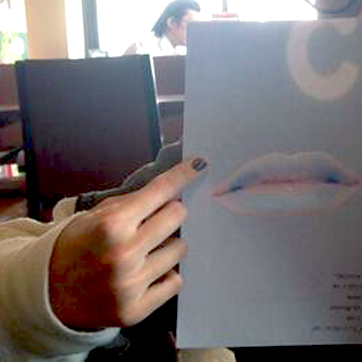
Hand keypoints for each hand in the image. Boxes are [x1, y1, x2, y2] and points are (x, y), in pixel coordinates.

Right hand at [48, 157, 207, 329]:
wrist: (49, 294)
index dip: (183, 175)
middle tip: (158, 218)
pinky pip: (176, 281)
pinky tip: (147, 273)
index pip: (160, 191)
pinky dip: (166, 275)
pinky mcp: (136, 310)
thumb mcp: (95, 216)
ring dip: (168, 246)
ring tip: (146, 252)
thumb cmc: (77, 247)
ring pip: (180, 249)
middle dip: (171, 213)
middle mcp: (123, 254)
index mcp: (111, 226)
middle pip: (177, 216)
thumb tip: (172, 189)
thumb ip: (132, 203)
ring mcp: (131, 285)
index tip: (200, 164)